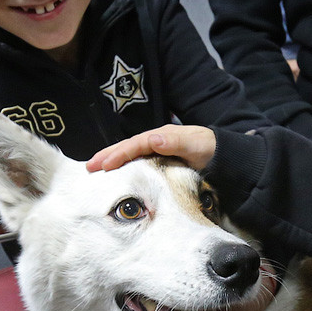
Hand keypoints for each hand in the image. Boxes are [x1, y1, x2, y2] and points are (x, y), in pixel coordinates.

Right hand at [86, 125, 215, 172]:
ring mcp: (156, 150)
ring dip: (112, 160)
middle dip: (107, 155)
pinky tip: (115, 174)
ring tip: (95, 169)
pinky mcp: (158, 160)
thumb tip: (152, 139)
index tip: (105, 165)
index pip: (135, 145)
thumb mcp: (194, 144)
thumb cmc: (208, 148)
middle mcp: (155, 141)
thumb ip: (174, 142)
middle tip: (89, 166)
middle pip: (127, 147)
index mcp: (161, 136)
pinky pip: (137, 161)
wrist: (222, 154)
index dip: (119, 154)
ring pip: (129, 154)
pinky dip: (123, 166)